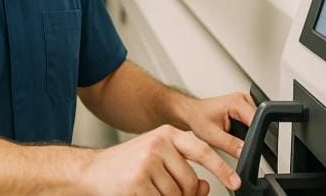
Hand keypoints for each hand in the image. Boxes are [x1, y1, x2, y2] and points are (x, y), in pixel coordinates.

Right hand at [78, 125, 240, 195]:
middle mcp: (157, 145)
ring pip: (175, 195)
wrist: (90, 171)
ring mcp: (146, 164)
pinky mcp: (136, 183)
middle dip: (183, 194)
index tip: (235, 181)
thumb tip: (207, 186)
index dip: (222, 168)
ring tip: (147, 189)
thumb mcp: (157, 159)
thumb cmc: (124, 166)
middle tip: (163, 190)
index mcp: (166, 134)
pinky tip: (140, 192)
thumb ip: (182, 168)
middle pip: (190, 181)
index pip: (202, 150)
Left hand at [180, 92, 256, 158]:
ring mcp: (244, 102)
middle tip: (234, 139)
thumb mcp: (212, 135)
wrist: (191, 114)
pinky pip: (252, 121)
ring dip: (249, 132)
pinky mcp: (244, 108)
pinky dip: (246, 129)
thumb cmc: (198, 118)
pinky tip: (235, 131)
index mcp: (237, 102)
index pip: (256, 120)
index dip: (254, 135)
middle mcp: (243, 99)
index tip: (247, 145)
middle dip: (251, 134)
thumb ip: (230, 144)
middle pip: (258, 121)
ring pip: (257, 122)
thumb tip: (244, 151)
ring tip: (232, 134)